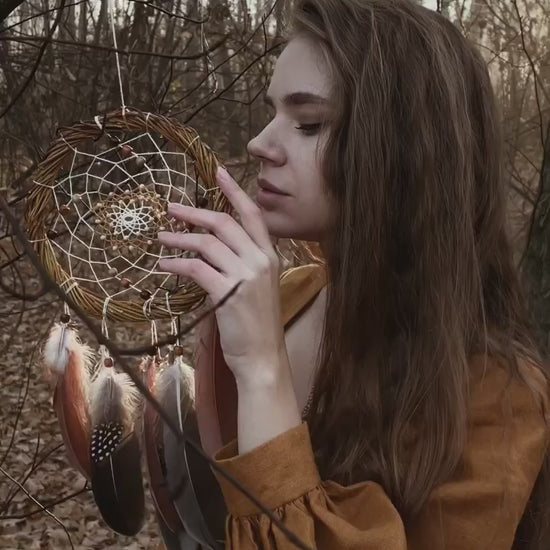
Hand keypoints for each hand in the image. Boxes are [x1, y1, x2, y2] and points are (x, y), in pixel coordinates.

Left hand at [157, 167, 286, 385]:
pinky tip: (163, 264)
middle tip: (171, 208)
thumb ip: (241, 265)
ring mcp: (247, 276)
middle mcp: (261, 261)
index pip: (253, 215)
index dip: (235, 192)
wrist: (263, 358)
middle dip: (195, 212)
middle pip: (225, 223)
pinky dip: (176, 263)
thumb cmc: (257, 325)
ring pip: (207, 243)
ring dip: (179, 238)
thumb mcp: (257, 288)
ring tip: (161, 236)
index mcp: (270, 256)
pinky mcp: (229, 293)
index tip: (219, 172)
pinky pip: (196, 268)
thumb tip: (209, 249)